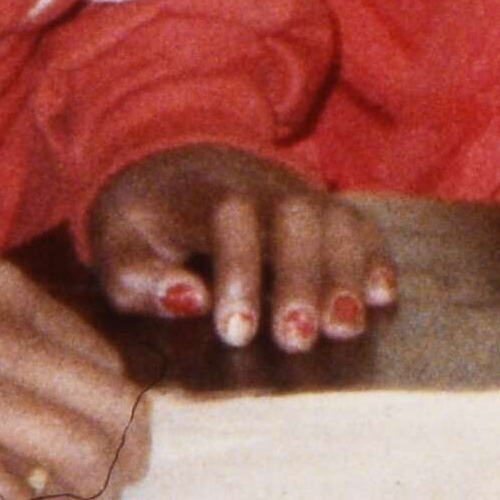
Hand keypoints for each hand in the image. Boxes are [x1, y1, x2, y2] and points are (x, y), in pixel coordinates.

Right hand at [0, 243, 149, 499]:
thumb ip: (13, 320)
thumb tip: (60, 379)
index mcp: (16, 303)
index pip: (110, 370)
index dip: (121, 417)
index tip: (108, 440)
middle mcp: (5, 347)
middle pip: (116, 414)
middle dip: (126, 461)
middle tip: (111, 485)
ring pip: (79, 457)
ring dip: (89, 496)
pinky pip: (7, 495)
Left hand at [81, 144, 393, 351]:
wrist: (176, 161)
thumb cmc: (144, 220)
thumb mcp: (117, 246)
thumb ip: (140, 278)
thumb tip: (190, 299)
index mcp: (201, 194)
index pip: (231, 219)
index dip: (239, 272)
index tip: (236, 331)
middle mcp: (260, 187)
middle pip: (294, 219)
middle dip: (300, 280)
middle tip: (296, 338)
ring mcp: (299, 195)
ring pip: (333, 220)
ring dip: (344, 275)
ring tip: (345, 328)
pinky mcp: (324, 211)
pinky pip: (360, 225)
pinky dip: (376, 257)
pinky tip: (383, 297)